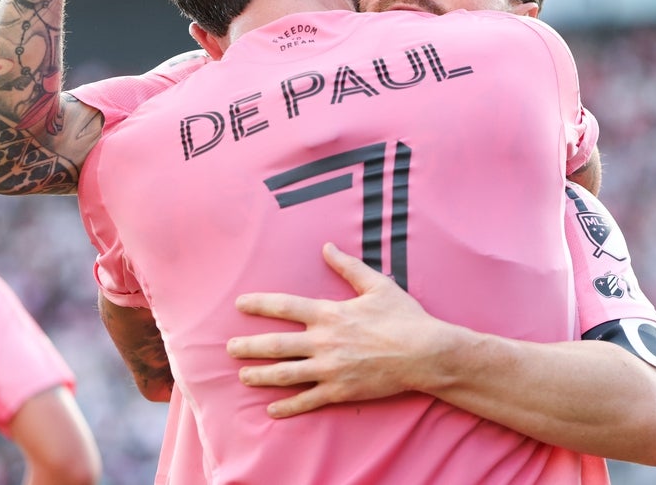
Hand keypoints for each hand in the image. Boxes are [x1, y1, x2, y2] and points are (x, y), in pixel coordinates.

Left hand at [227, 243, 440, 417]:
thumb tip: (327, 246)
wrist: (425, 353)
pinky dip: (287, 407)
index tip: (239, 304)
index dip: (259, 304)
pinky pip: (307, 400)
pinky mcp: (341, 390)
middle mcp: (324, 342)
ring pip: (285, 374)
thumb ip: (348, 266)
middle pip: (276, 345)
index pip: (285, 306)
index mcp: (330, 314)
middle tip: (230, 347)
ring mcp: (330, 369)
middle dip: (249, 346)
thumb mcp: (377, 285)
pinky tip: (271, 409)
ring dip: (260, 376)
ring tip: (243, 376)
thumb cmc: (404, 317)